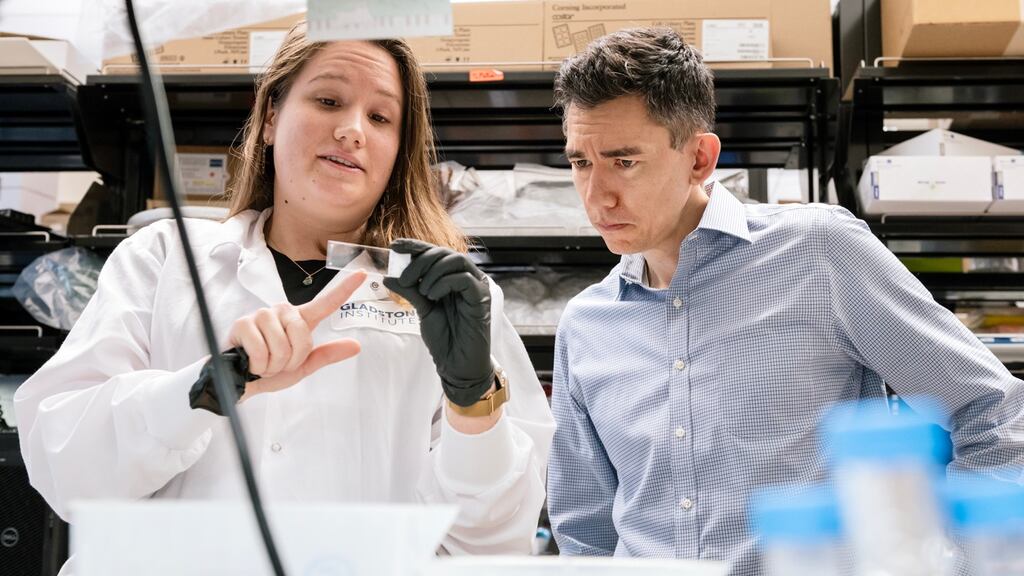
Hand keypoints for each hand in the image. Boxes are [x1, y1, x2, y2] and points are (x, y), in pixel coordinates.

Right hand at [229, 270, 365, 401]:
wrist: (240, 383)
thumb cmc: (269, 371)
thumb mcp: (302, 366)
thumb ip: (327, 355)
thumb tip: (357, 345)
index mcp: (299, 320)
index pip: (325, 303)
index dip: (344, 289)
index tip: (362, 273)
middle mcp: (282, 312)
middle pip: (302, 336)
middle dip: (291, 359)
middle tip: (277, 364)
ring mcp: (261, 315)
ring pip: (282, 345)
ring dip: (273, 365)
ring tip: (262, 363)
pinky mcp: (243, 323)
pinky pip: (261, 350)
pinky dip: (259, 365)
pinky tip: (251, 362)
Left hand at [382, 239, 492, 406]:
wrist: (457, 365)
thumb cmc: (444, 338)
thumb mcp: (422, 309)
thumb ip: (410, 291)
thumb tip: (389, 276)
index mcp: (452, 278)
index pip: (435, 253)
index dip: (416, 246)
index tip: (395, 246)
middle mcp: (467, 278)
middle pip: (445, 253)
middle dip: (420, 261)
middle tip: (404, 277)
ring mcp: (477, 287)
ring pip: (456, 260)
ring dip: (432, 272)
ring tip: (421, 291)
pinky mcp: (482, 298)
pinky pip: (464, 279)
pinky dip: (444, 283)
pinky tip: (433, 296)